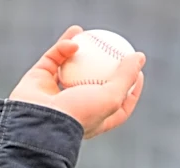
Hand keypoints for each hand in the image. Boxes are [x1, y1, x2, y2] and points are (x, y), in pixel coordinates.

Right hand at [8, 26, 145, 139]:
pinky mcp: (39, 80)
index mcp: (97, 120)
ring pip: (71, 68)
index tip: (138, 73)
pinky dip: (63, 49)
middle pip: (95, 84)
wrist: (39, 119)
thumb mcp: (111, 97)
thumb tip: (140, 57)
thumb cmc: (80, 113)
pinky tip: (75, 39)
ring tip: (90, 35)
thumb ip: (126, 77)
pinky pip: (54, 59)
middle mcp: (77, 108)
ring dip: (80, 50)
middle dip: (104, 68)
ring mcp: (57, 95)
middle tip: (115, 50)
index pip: (119, 106)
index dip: (131, 90)